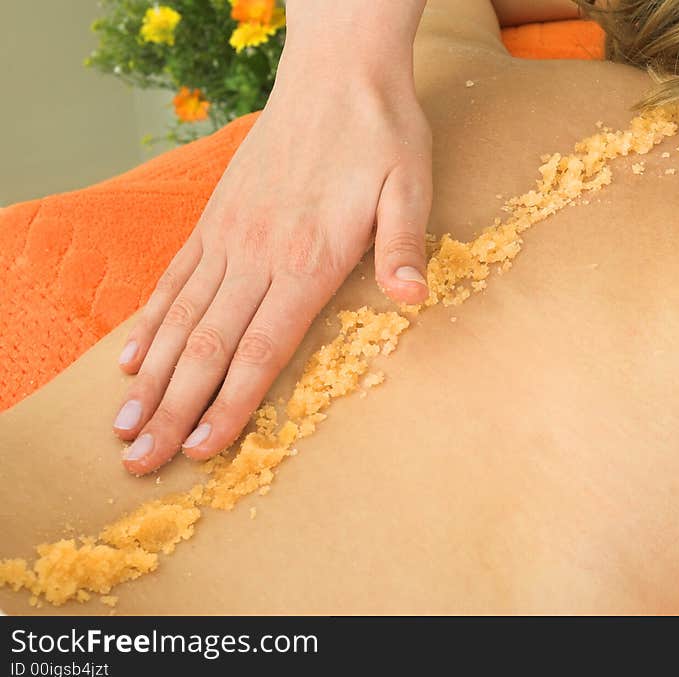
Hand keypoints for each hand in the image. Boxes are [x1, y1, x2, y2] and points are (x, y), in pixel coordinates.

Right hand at [113, 33, 431, 474]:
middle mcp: (257, 254)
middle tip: (141, 459)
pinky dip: (151, 321)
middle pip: (209, 347)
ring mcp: (229, 235)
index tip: (202, 448)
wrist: (337, 71)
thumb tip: (410, 298)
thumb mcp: (410, 186)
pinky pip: (175, 277)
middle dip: (175, 409)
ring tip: (124, 423)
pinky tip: (132, 355)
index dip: (231, 403)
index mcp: (307, 259)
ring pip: (181, 319)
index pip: (260, 348)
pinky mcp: (217, 218)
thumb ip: (402, 245)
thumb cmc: (380, 134)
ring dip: (152, 377)